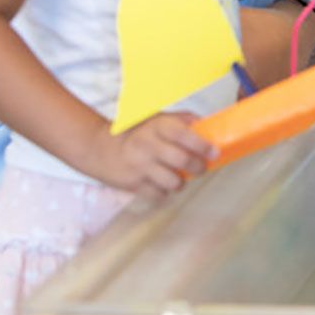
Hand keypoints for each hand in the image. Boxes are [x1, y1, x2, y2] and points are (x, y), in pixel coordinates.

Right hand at [87, 112, 216, 198]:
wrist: (100, 149)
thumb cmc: (136, 133)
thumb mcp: (157, 118)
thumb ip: (182, 119)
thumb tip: (208, 124)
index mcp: (157, 126)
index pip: (184, 135)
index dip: (202, 145)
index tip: (214, 152)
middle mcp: (148, 145)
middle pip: (183, 161)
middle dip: (199, 167)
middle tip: (201, 167)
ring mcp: (140, 166)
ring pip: (174, 182)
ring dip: (181, 182)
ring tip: (179, 177)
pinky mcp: (133, 185)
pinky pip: (159, 195)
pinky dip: (165, 192)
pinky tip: (163, 184)